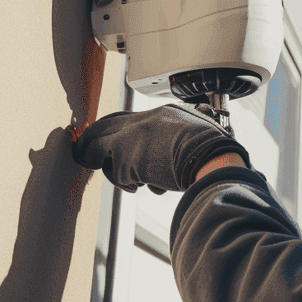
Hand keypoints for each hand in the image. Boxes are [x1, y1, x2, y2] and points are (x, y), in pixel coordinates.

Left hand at [71, 103, 249, 193]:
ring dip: (114, 170)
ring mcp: (133, 136)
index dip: (118, 131)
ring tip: (132, 183)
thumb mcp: (199, 142)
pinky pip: (114, 172)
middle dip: (94, 142)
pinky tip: (141, 187)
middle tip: (87, 155)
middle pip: (105, 125)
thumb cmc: (214, 154)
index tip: (112, 143)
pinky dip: (125, 183)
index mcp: (166, 114)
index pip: (131, 118)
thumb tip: (174, 161)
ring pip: (103, 149)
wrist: (213, 158)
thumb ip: (182, 146)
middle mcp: (145, 120)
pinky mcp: (125, 156)